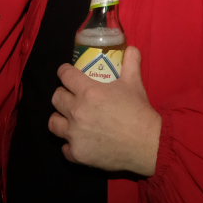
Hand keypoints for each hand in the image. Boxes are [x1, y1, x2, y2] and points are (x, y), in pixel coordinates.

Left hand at [48, 46, 160, 175]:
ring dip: (61, 119)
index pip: (64, 75)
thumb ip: (131, 62)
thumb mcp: (135, 83)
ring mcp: (75, 134)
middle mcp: (77, 111)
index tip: (67, 73)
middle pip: (56, 98)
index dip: (65, 72)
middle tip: (72, 97)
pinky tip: (79, 142)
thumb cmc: (139, 112)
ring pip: (53, 123)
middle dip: (63, 95)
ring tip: (70, 120)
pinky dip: (71, 145)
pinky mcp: (78, 154)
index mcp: (88, 91)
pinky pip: (64, 148)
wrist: (148, 145)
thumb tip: (131, 48)